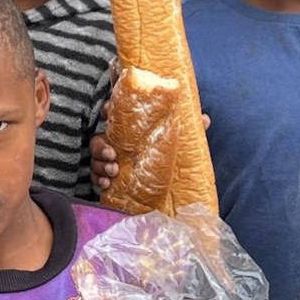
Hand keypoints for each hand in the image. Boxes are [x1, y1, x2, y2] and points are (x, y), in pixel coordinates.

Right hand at [93, 109, 208, 192]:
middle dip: (101, 146)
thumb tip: (205, 119)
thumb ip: (188, 131)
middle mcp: (115, 144)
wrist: (164, 190)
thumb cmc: (167, 157)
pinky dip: (99, 180)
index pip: (112, 113)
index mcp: (128, 130)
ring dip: (101, 165)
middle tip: (114, 155)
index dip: (107, 109)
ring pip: (95, 159)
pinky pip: (96, 177)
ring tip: (114, 171)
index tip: (107, 111)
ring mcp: (109, 162)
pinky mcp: (108, 178)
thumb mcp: (178, 143)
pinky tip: (107, 185)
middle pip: (98, 139)